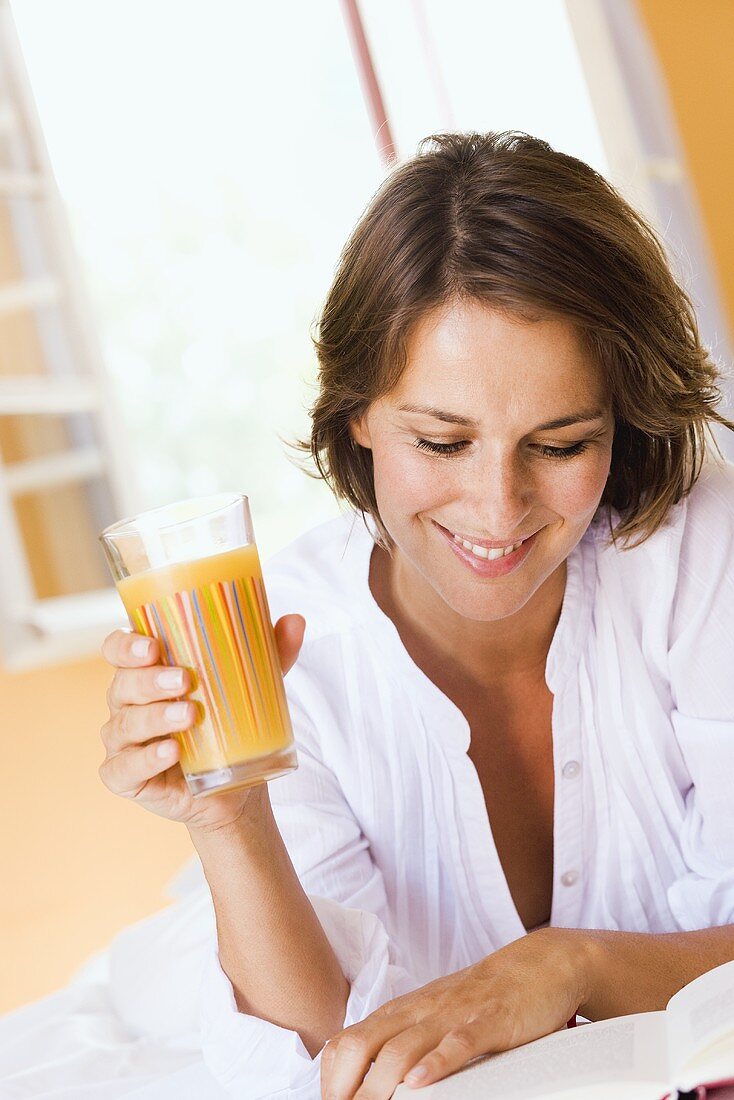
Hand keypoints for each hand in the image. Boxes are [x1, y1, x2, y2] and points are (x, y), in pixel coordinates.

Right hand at [98, 614, 305, 833]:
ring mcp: (123, 742)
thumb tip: (296, 621)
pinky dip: (146, 760)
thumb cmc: (230, 723)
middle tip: (184, 679)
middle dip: (150, 680)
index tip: (153, 645)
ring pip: (125, 725)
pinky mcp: (126, 777)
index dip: (125, 645)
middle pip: (122, 684)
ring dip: (155, 717)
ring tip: (189, 714)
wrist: (235, 785)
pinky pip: (122, 769)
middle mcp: (127, 703)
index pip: (118, 649)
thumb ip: (272, 653)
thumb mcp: (254, 685)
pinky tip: (171, 752)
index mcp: (146, 672)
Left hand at [320, 927, 591, 1098]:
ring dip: (381, 1083)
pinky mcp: (488, 1021)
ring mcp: (452, 1014)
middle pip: (364, 1045)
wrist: (539, 963)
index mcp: (403, 1011)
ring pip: (403, 1048)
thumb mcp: (434, 1013)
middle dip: (346, 1086)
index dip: (332, 1077)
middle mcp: (420, 1010)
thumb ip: (402, 1037)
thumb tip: (367, 1073)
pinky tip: (421, 1082)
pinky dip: (437, 1063)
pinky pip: (458, 1042)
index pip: (348, 1041)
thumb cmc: (483, 996)